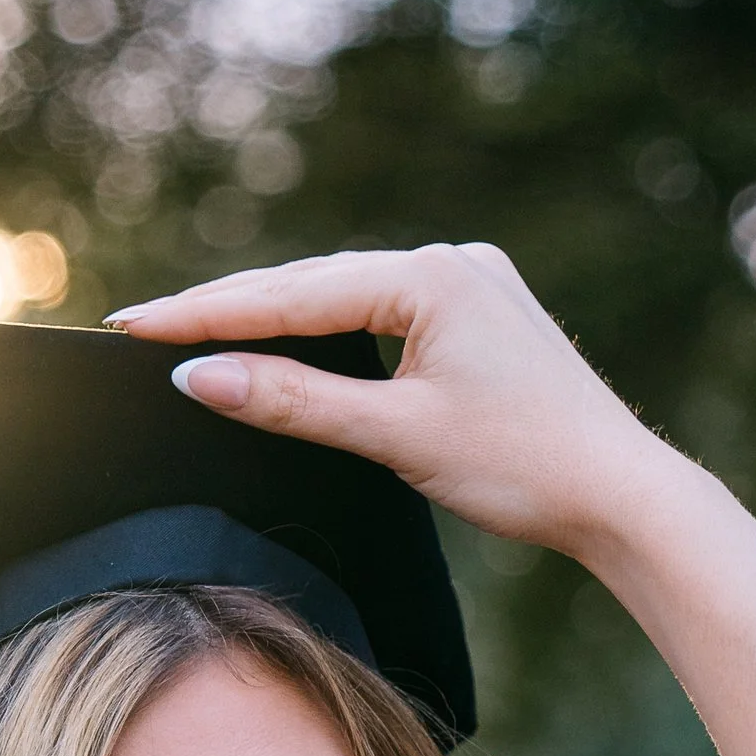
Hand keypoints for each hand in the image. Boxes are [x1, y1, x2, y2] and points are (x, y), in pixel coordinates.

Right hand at [109, 243, 670, 561]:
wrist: (623, 495)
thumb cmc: (524, 467)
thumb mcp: (396, 436)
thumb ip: (292, 402)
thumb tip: (198, 379)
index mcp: (431, 275)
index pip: (292, 295)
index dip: (207, 314)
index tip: (132, 326)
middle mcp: (453, 261)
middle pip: (315, 286)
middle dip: (231, 310)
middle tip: (143, 327)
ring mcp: (472, 284)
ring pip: (348, 299)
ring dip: (279, 318)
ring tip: (198, 332)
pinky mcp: (484, 317)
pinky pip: (385, 314)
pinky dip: (332, 332)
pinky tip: (293, 341)